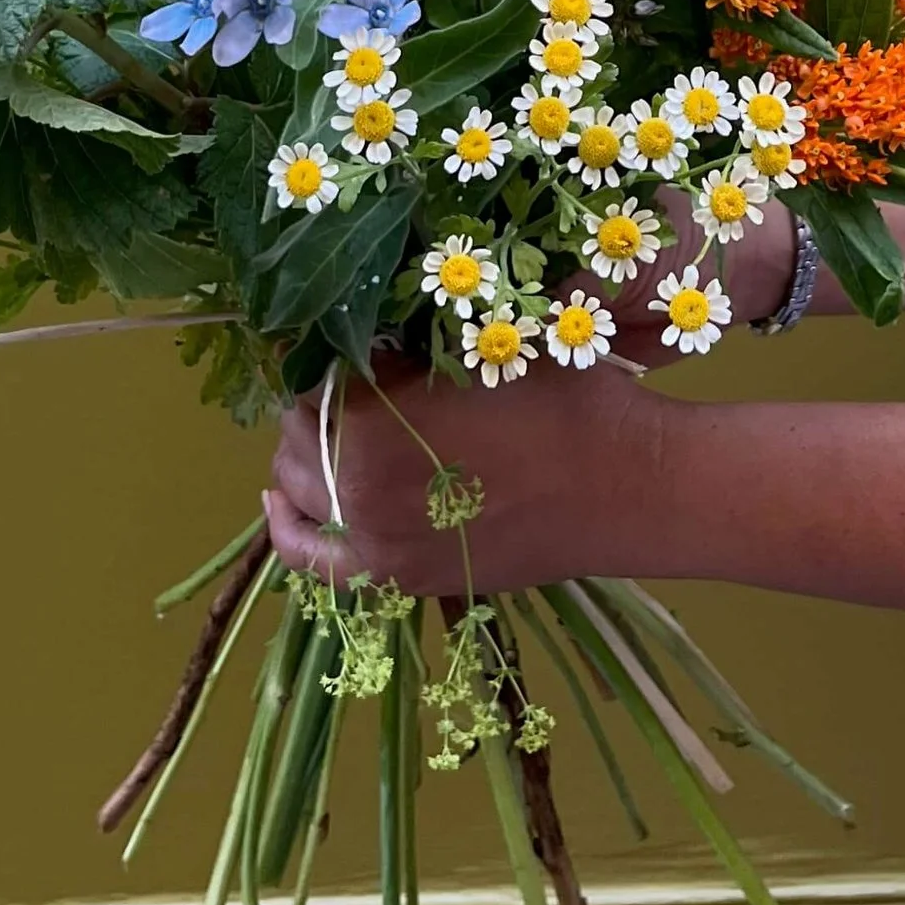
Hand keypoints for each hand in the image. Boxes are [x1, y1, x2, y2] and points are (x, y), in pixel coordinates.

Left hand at [264, 344, 675, 595]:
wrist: (624, 484)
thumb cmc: (561, 398)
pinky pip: (311, 561)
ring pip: (298, 486)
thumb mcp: (478, 343)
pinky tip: (280, 498)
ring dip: (307, 453)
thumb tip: (356, 328)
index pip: (309, 373)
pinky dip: (289, 529)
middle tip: (361, 379)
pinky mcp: (397, 575)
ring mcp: (372, 539)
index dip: (330, 351)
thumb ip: (404, 342)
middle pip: (297, 430)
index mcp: (369, 415)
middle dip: (319, 400)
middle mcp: (354, 484)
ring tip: (337, 427)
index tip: (356, 341)